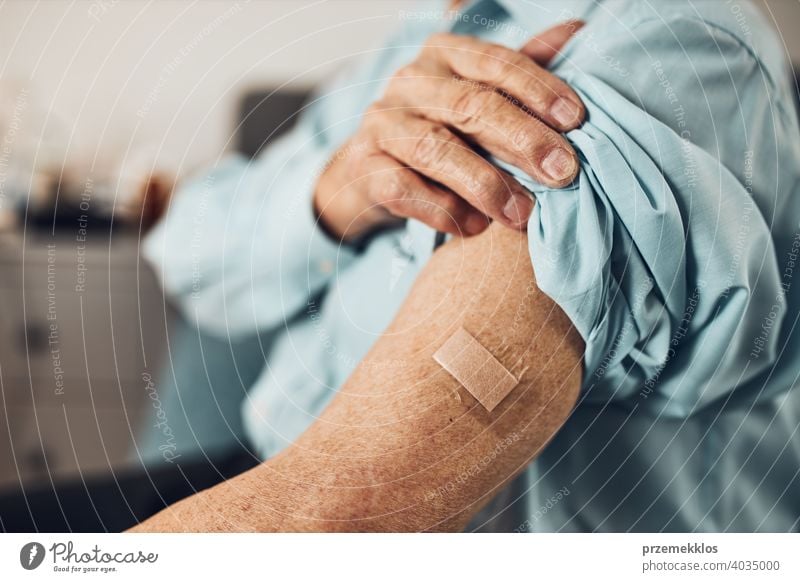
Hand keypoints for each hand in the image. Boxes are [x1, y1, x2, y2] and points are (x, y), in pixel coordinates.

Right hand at [314, 20, 584, 242]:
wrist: (374, 167)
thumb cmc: (442, 127)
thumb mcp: (480, 94)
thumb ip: (521, 70)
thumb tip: (576, 29)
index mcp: (444, 54)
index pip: (495, 63)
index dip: (537, 88)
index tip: (576, 120)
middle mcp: (409, 82)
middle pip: (469, 105)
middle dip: (522, 140)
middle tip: (562, 173)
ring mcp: (382, 124)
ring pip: (436, 149)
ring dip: (485, 184)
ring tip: (521, 214)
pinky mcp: (364, 166)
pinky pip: (404, 188)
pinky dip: (443, 210)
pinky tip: (476, 227)